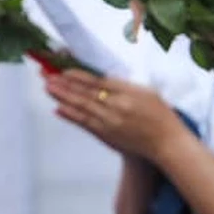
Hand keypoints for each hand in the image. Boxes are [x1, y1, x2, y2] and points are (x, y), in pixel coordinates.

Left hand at [46, 70, 187, 164]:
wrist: (167, 143)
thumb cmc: (161, 116)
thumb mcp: (147, 92)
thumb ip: (125, 85)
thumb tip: (103, 78)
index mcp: (128, 93)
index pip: (97, 82)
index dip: (78, 76)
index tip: (64, 70)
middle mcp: (117, 108)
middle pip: (85, 93)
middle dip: (64, 84)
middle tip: (46, 75)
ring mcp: (111, 123)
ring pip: (82, 107)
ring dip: (63, 97)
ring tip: (48, 88)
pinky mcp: (108, 135)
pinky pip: (85, 123)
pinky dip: (71, 116)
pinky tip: (58, 109)